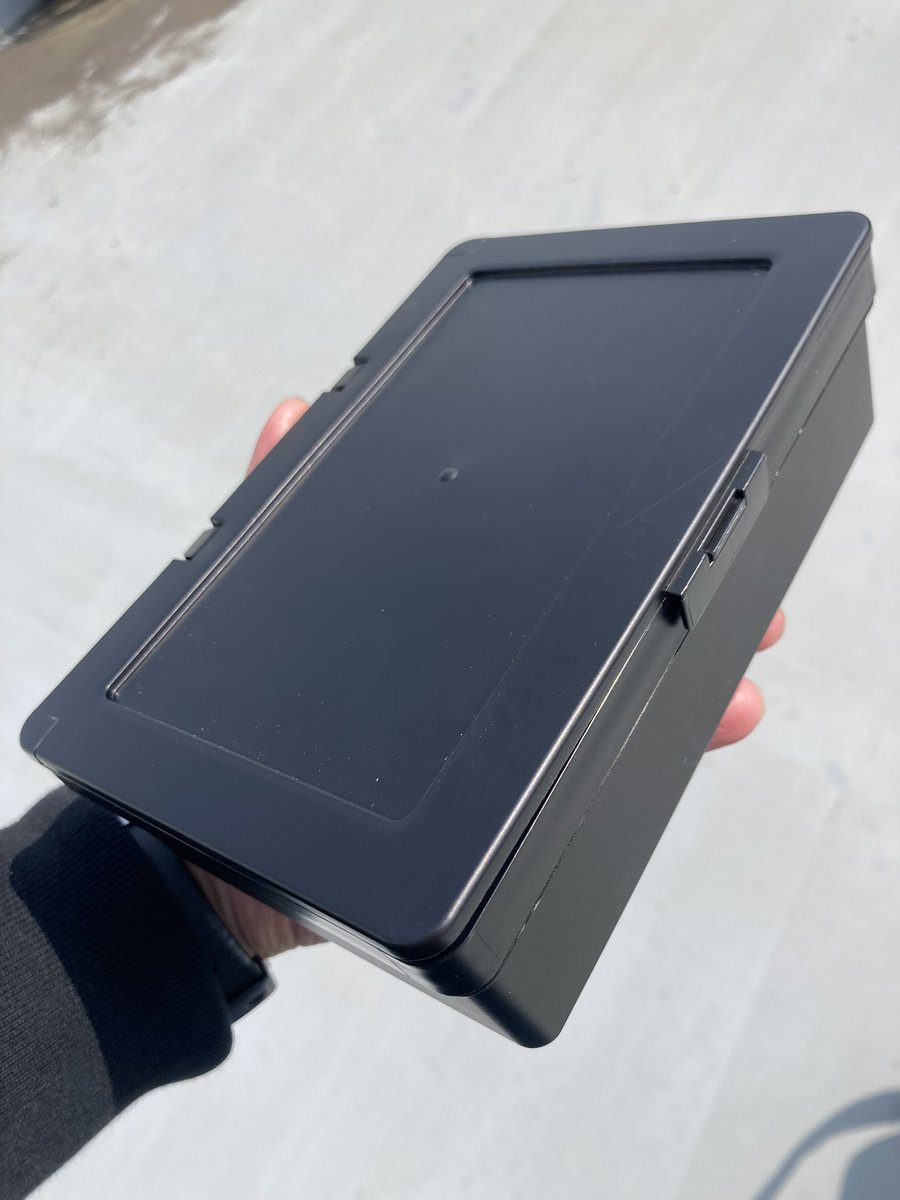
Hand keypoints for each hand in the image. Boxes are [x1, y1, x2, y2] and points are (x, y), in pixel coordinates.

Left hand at [188, 398, 784, 955]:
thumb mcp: (249, 606)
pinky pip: (594, 767)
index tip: (666, 496)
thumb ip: (267, 510)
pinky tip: (710, 725)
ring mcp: (497, 741)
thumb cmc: (234, 732)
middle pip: (592, 618)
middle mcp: (474, 670)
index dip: (598, 526)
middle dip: (671, 591)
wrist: (219, 877)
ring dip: (687, 667)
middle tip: (743, 587)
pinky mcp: (507, 809)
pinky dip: (663, 743)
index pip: (525, 554)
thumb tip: (295, 409)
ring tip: (749, 647)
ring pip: (610, 690)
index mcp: (431, 614)